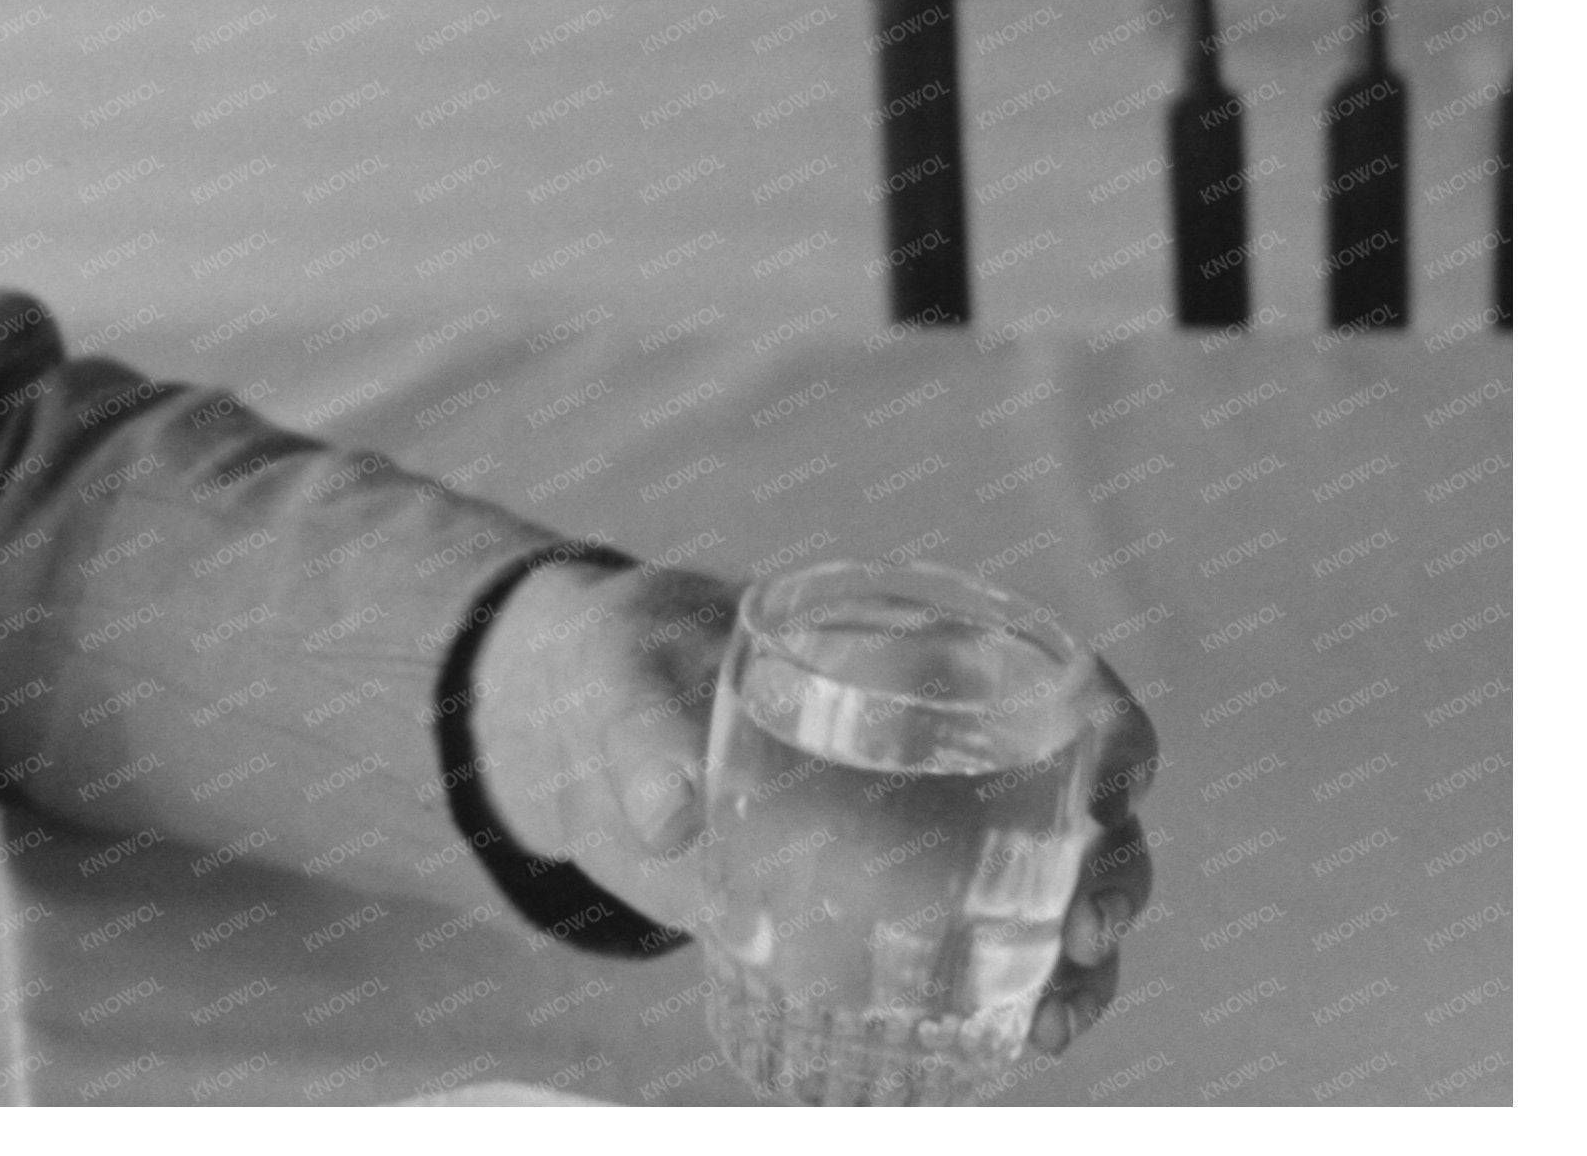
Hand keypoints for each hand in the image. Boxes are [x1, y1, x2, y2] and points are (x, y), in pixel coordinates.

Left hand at [474, 557, 1159, 1056]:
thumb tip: (669, 814)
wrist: (584, 734)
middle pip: (1079, 801)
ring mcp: (922, 837)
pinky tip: (1020, 1042)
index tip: (1114, 779)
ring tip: (1052, 1019)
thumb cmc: (626, 663)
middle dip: (1113, 867)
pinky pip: (977, 954)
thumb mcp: (623, 671)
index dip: (1110, 725)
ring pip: (1049, 891)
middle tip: (1083, 928)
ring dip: (1079, 957)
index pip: (1051, 677)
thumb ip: (640, 729)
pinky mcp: (882, 909)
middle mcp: (942, 749)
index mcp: (907, 657)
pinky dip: (1014, 997)